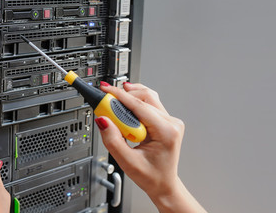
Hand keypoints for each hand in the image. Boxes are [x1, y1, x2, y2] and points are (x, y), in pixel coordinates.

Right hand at [96, 82, 205, 212]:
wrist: (163, 183)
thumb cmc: (152, 176)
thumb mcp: (128, 163)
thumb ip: (113, 141)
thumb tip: (103, 121)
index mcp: (167, 132)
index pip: (140, 106)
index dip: (119, 96)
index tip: (105, 91)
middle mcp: (172, 123)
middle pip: (145, 97)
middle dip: (124, 97)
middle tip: (106, 101)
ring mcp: (170, 121)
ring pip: (148, 98)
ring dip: (130, 99)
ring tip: (115, 107)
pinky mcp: (166, 120)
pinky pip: (150, 104)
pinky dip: (135, 104)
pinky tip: (126, 109)